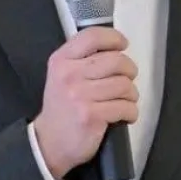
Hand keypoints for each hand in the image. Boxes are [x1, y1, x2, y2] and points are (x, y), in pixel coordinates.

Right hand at [33, 27, 138, 179]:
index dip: (114, 38)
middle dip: (129, 70)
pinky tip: (125, 115)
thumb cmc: (61, 108)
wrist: (49, 143)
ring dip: (131, 94)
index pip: (92, 36)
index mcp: (61, 60)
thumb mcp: (61, 75)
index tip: (122, 45)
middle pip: (116, 60)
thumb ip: (82, 59)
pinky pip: (125, 107)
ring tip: (125, 100)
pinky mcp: (91, 115)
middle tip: (127, 79)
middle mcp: (69, 75)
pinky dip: (131, 112)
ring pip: (124, 84)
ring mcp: (80, 95)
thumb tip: (115, 48)